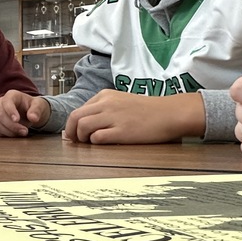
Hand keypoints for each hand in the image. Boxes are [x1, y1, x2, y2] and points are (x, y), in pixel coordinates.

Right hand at [0, 90, 51, 136]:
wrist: (29, 113)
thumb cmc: (33, 107)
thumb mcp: (39, 106)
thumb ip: (36, 110)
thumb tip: (33, 118)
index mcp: (11, 95)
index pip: (7, 102)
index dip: (10, 111)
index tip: (17, 120)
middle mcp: (1, 103)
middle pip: (0, 115)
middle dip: (12, 126)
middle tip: (25, 131)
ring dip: (9, 132)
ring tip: (21, 133)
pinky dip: (3, 135)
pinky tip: (14, 134)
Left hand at [65, 90, 203, 143]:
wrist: (170, 113)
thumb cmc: (147, 110)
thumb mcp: (121, 101)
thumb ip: (104, 109)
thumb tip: (84, 124)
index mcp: (105, 96)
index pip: (78, 110)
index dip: (73, 125)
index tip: (75, 134)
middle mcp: (106, 103)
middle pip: (75, 117)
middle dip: (71, 132)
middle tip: (76, 142)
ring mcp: (113, 116)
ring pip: (82, 127)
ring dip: (81, 138)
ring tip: (90, 144)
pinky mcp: (122, 131)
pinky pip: (97, 138)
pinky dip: (95, 143)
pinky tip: (104, 144)